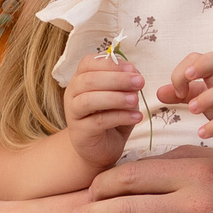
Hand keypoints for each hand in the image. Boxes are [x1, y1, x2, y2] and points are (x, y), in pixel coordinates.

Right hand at [64, 53, 143, 168]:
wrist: (100, 149)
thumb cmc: (111, 117)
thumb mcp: (121, 96)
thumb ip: (125, 83)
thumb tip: (134, 72)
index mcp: (81, 79)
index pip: (88, 63)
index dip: (111, 64)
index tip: (133, 69)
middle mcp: (72, 93)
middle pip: (89, 80)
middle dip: (117, 79)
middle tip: (140, 82)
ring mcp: (73, 113)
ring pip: (89, 100)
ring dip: (116, 98)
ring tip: (136, 100)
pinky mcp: (80, 132)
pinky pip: (98, 121)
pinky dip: (120, 117)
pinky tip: (136, 117)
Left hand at [160, 50, 212, 157]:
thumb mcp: (208, 100)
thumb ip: (184, 94)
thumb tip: (159, 92)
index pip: (203, 57)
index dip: (186, 68)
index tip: (177, 89)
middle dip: (206, 63)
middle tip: (188, 77)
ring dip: (210, 97)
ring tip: (192, 109)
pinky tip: (202, 132)